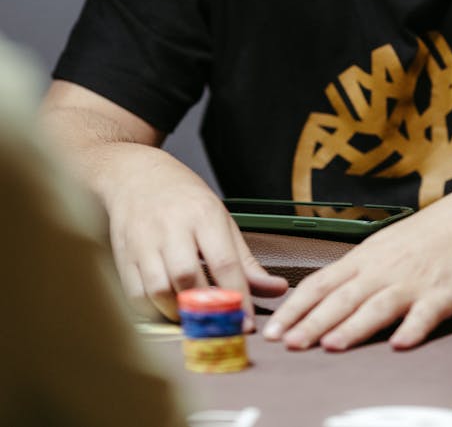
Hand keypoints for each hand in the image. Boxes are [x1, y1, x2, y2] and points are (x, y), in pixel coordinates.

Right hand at [101, 144, 287, 321]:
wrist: (136, 176)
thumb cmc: (184, 199)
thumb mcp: (221, 219)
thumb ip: (246, 261)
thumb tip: (277, 289)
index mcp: (204, 215)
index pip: (224, 262)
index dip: (238, 298)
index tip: (247, 323)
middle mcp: (172, 227)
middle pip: (187, 278)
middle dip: (205, 308)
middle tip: (218, 325)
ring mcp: (144, 241)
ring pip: (159, 290)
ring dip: (178, 313)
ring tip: (193, 317)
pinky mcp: (123, 256)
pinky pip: (135, 296)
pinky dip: (153, 312)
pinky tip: (167, 310)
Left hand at [263, 177, 451, 350]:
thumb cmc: (428, 235)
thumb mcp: (383, 246)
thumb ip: (356, 272)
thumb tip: (323, 295)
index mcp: (366, 258)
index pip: (320, 283)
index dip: (295, 307)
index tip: (274, 328)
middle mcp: (383, 270)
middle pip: (342, 298)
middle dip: (312, 323)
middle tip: (288, 344)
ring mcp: (413, 282)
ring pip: (377, 306)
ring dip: (353, 327)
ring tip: (332, 345)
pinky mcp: (443, 294)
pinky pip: (425, 314)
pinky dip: (412, 329)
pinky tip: (400, 344)